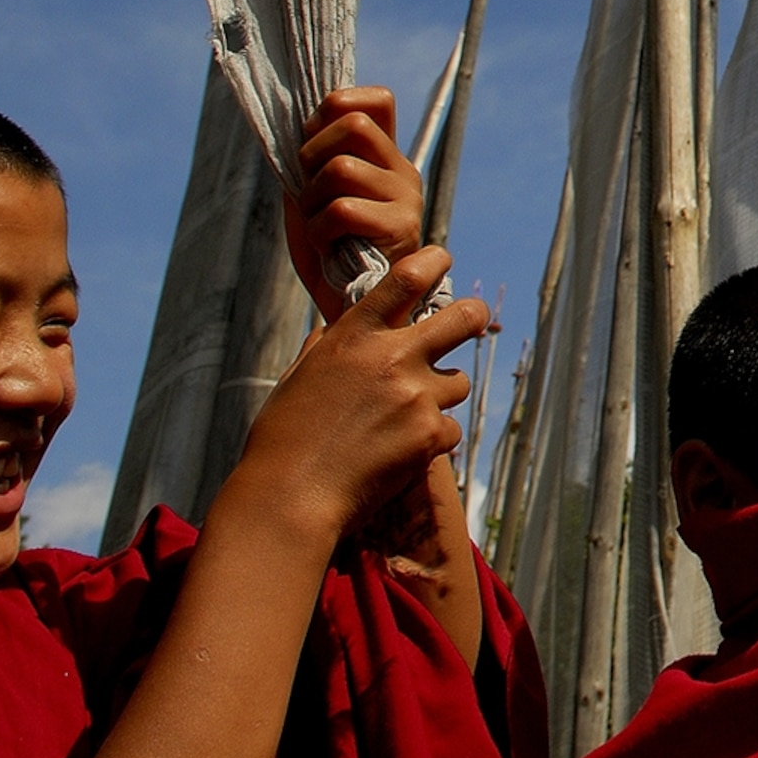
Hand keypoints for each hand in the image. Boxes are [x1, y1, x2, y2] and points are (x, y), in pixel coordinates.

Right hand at [237, 246, 481, 542]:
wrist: (290, 497)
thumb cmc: (284, 438)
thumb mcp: (299, 376)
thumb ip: (327, 345)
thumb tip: (339, 326)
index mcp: (354, 335)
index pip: (406, 278)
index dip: (433, 262)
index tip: (442, 260)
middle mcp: (391, 358)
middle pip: (465, 317)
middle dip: (473, 317)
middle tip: (471, 322)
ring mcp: (416, 396)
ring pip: (458, 380)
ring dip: (440, 394)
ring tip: (403, 416)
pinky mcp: (431, 434)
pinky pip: (451, 427)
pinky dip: (433, 438)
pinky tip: (401, 451)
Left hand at [285, 87, 424, 320]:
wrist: (351, 311)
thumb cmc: (329, 256)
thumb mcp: (312, 200)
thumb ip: (309, 163)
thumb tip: (294, 124)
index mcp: (384, 158)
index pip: (377, 100)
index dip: (338, 104)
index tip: (315, 139)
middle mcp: (401, 170)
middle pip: (353, 122)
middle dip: (312, 152)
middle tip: (311, 191)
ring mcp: (405, 197)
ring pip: (340, 166)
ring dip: (311, 200)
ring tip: (318, 227)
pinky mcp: (401, 227)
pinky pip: (342, 209)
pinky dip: (318, 230)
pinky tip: (326, 247)